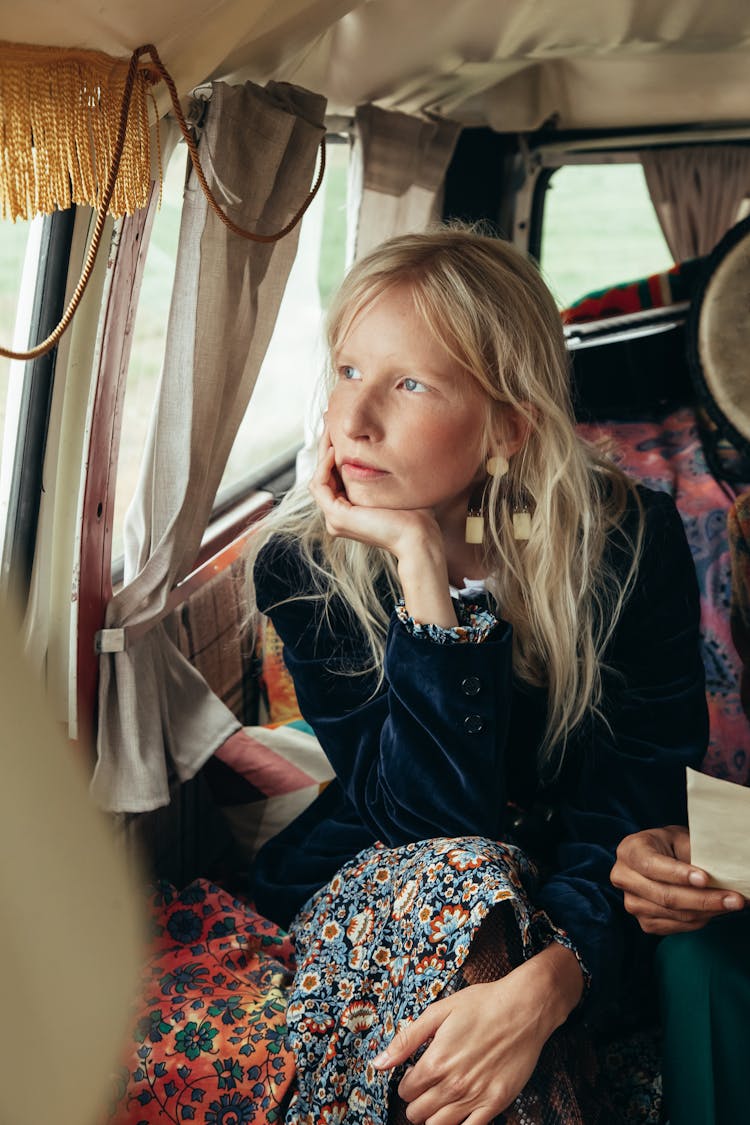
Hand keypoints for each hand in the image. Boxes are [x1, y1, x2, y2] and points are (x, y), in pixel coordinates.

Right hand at [309, 429, 457, 626]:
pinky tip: (334, 451)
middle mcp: (338, 515)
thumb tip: (385, 448)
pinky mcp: (337, 516)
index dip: (333, 451)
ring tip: (329, 432)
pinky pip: (320, 485)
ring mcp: (335, 518)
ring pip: (318, 478)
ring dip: (321, 454)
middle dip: (324, 447)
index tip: (338, 427)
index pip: (334, 477)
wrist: (418, 537)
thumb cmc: (415, 515)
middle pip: (323, 475)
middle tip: (328, 421)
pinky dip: (323, 467)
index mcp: (350, 510)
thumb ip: (383, 472)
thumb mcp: (395, 486)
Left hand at [373, 946, 581, 1124]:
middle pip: (418, 1113)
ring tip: (440, 1101)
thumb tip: (378, 1062)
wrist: (524, 1008)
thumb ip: (406, 1039)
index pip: (406, 1091)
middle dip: (416, 1102)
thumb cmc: (482, 1004)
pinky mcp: (495, 1104)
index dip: (407, 1083)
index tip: (416, 1074)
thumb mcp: (439, 1012)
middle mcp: (452, 1085)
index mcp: (435, 1062)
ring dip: (433, 1117)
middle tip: (427, 1088)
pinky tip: (458, 1115)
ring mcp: (474, 1097)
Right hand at [611, 826, 745, 934]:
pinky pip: (677, 926)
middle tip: (735, 899)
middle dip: (704, 899)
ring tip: (732, 903)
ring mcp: (632, 903)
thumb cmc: (668, 846)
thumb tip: (720, 869)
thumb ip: (692, 851)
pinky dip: (701, 919)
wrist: (654, 860)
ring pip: (675, 914)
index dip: (679, 874)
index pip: (652, 866)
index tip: (705, 878)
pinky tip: (715, 910)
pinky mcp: (645, 922)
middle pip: (666, 896)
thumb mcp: (678, 838)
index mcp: (629, 851)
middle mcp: (624, 878)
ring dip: (708, 911)